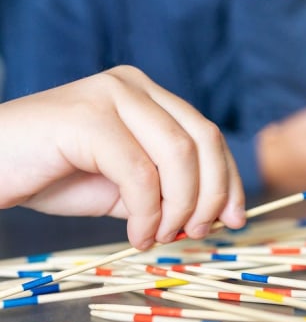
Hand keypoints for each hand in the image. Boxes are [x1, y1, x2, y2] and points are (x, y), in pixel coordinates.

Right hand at [0, 66, 245, 248]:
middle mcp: (134, 85)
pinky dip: (147, 213)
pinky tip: (137, 233)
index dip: (230, 179)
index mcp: (149, 96)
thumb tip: (217, 215)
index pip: (208, 135)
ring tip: (159, 236)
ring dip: (180, 207)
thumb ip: (167, 191)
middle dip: (213, 194)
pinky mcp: (87, 118)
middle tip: (198, 232)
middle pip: (203, 139)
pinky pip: (140, 173)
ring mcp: (111, 95)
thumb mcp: (126, 185)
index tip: (235, 219)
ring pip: (178, 155)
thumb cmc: (54, 174)